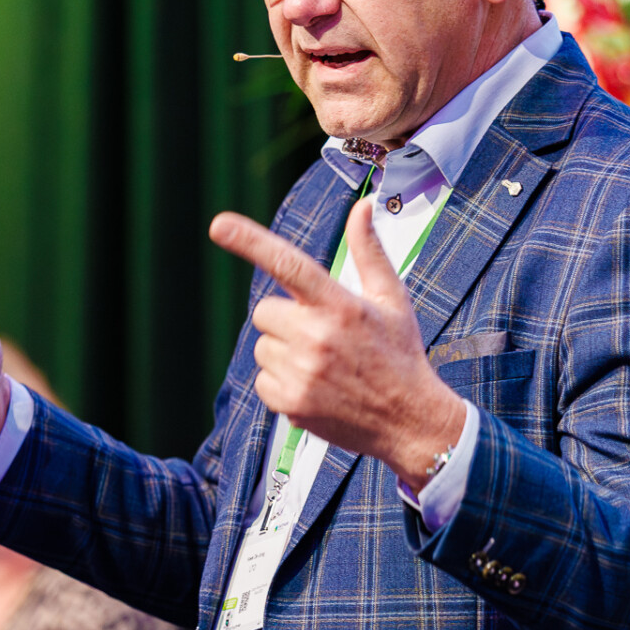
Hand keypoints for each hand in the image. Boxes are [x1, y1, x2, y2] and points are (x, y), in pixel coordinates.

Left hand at [209, 198, 464, 489]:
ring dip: (284, 352)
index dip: (250, 242)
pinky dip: (282, 383)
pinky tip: (316, 387)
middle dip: (285, 319)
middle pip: (265, 311)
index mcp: (341, 306)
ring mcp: (302, 373)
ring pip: (263, 347)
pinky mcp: (291, 403)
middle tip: (321, 335)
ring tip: (324, 365)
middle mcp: (318, 338)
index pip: (289, 265)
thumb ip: (369, 251)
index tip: (219, 224)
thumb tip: (363, 207)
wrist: (410, 422)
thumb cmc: (399, 354)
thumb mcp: (391, 300)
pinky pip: (262, 380)